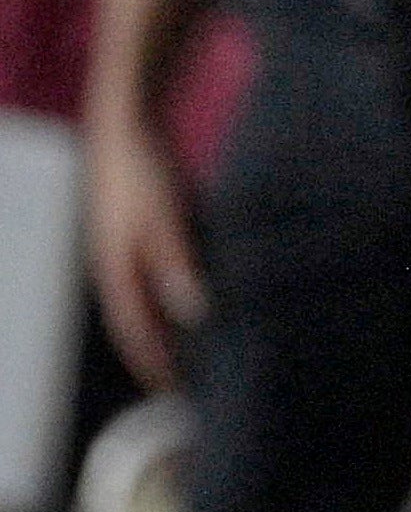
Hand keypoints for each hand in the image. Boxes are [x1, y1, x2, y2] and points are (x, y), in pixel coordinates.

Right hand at [85, 110, 203, 389]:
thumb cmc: (143, 170)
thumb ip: (176, 265)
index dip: (153, 362)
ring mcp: (123, 248)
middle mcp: (114, 265)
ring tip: (193, 349)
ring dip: (163, 325)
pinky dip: (170, 294)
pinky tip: (194, 297)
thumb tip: (193, 312)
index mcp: (115, 270)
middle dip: (156, 352)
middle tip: (183, 383)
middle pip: (135, 320)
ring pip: (144, 299)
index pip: (133, 331)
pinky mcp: (139, 230)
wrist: (128, 119)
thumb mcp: (163, 218)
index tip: (172, 392)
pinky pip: (153, 275)